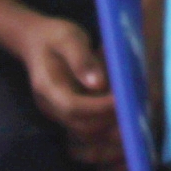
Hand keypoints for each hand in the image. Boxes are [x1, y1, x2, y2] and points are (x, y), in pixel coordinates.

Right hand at [19, 16, 122, 166]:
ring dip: (111, 127)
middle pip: (82, 126)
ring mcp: (59, 114)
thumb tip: (98, 83)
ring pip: (87, 133)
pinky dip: (107, 125)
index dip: (99, 107)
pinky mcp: (69, 116)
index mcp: (48, 87)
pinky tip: (124, 113)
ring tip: (132, 112)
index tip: (123, 99)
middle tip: (134, 107)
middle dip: (110, 120)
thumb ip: (81, 59)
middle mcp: (51, 106)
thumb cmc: (54, 37)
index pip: (73, 107)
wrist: (35, 42)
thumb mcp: (68, 38)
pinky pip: (89, 130)